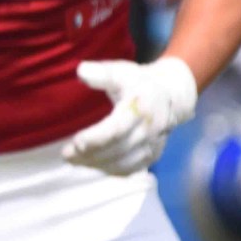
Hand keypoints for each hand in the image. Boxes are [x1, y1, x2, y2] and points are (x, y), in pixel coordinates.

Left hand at [62, 57, 197, 175]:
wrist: (173, 95)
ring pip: (122, 163)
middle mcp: (151, 128)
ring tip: (74, 159)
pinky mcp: (152, 156)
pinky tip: (91, 164)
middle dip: (89, 154)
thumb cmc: (141, 82)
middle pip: (117, 149)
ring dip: (95, 164)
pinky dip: (108, 170)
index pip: (117, 129)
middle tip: (67, 154)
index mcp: (142, 106)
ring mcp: (153, 144)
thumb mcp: (123, 71)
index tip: (75, 141)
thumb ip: (102, 73)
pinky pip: (128, 170)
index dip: (95, 138)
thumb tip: (81, 70)